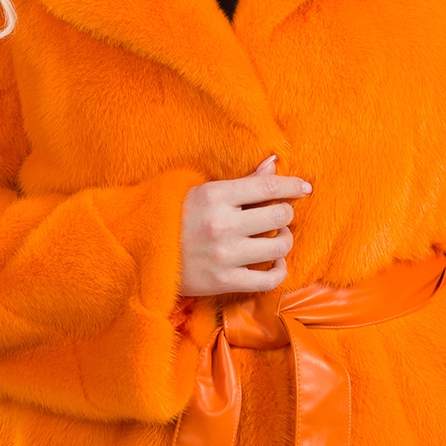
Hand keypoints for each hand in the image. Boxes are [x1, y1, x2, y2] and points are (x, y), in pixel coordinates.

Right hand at [178, 154, 312, 297]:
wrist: (141, 253)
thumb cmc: (174, 217)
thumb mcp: (203, 191)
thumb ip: (243, 181)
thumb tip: (274, 164)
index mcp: (215, 196)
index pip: (268, 186)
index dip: (292, 185)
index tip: (304, 188)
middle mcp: (222, 225)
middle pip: (279, 215)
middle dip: (285, 213)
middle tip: (279, 214)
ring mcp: (224, 256)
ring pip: (279, 246)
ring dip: (285, 240)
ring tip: (276, 236)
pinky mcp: (223, 281)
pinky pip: (268, 280)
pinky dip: (279, 271)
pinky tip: (275, 263)